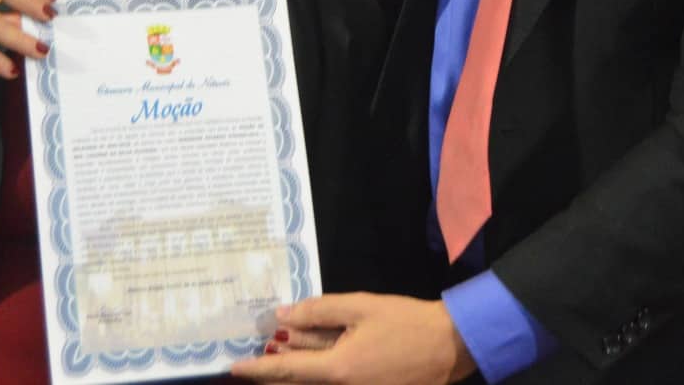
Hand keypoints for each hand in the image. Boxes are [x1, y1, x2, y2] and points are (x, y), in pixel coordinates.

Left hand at [230, 294, 476, 384]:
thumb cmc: (405, 321)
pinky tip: (314, 355)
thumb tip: (282, 318)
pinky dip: (319, 372)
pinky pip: (335, 384)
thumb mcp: (360, 307)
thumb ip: (318, 312)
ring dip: (295, 372)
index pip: (286, 371)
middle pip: (297, 384)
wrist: (450, 346)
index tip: (233, 367)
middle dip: (273, 372)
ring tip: (281, 352)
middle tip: (252, 359)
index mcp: (337, 370)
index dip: (257, 369)